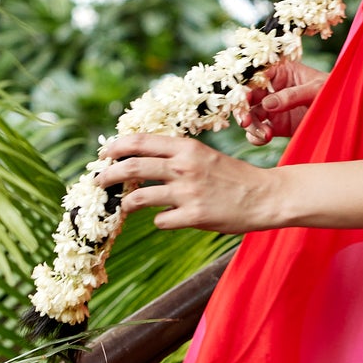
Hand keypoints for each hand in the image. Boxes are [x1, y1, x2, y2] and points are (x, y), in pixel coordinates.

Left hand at [95, 132, 279, 234]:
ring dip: (126, 204)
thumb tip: (142, 159)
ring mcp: (188, 193)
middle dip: (108, 175)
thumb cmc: (233, 176)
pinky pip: (161, 220)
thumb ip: (176, 156)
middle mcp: (184, 167)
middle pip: (132, 167)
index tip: (103, 154)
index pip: (140, 142)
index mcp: (186, 148)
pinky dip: (159, 220)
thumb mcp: (204, 156)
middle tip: (98, 182)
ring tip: (123, 207)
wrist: (264, 196)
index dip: (116, 147)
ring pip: (139, 197)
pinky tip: (166, 219)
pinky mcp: (194, 216)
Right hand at [244, 57, 328, 142]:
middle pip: (248, 97)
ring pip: (250, 115)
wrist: (347, 112)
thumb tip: (268, 104)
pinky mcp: (277, 126)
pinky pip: (258, 131)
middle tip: (245, 120)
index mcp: (280, 72)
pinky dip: (256, 136)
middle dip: (242, 108)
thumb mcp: (316, 89)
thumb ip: (292, 95)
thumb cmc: (335, 91)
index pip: (255, 76)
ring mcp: (273, 108)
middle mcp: (273, 89)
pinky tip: (265, 138)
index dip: (245, 86)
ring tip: (263, 133)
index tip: (243, 97)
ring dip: (250, 125)